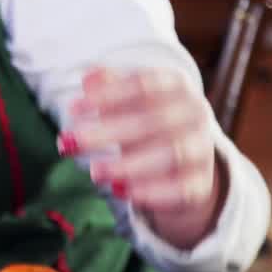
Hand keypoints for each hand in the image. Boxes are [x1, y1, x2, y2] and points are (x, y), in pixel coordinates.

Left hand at [59, 67, 225, 248]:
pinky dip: (151, 192)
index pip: (143, 86)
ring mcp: (202, 148)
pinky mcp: (201, 184)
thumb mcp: (130, 98)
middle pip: (153, 121)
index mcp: (177, 84)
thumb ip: (109, 86)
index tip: (72, 109)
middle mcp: (196, 113)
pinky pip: (181, 189)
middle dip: (108, 132)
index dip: (107, 96)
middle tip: (69, 142)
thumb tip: (87, 79)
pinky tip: (119, 191)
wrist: (189, 160)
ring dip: (129, 165)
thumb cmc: (149, 119)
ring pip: (171, 155)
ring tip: (93, 172)